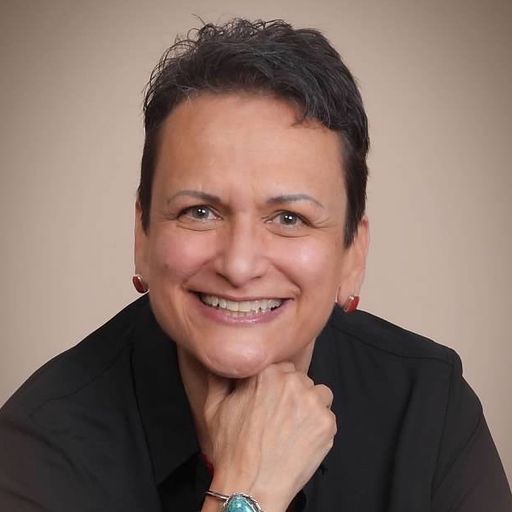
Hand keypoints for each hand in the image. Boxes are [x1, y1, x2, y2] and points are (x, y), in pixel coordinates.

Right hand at [202, 362, 335, 511]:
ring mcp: (311, 402)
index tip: (271, 399)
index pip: (281, 367)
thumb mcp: (214, 408)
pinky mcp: (326, 422)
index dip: (276, 384)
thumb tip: (221, 364)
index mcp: (266, 372)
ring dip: (310, 405)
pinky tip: (301, 439)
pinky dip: (318, 426)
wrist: (251, 486)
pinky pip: (328, 416)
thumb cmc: (232, 450)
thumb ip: (219, 379)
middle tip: (281, 416)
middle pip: (300, 379)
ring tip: (294, 427)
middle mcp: (292, 382)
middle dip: (293, 394)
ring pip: (318, 394)